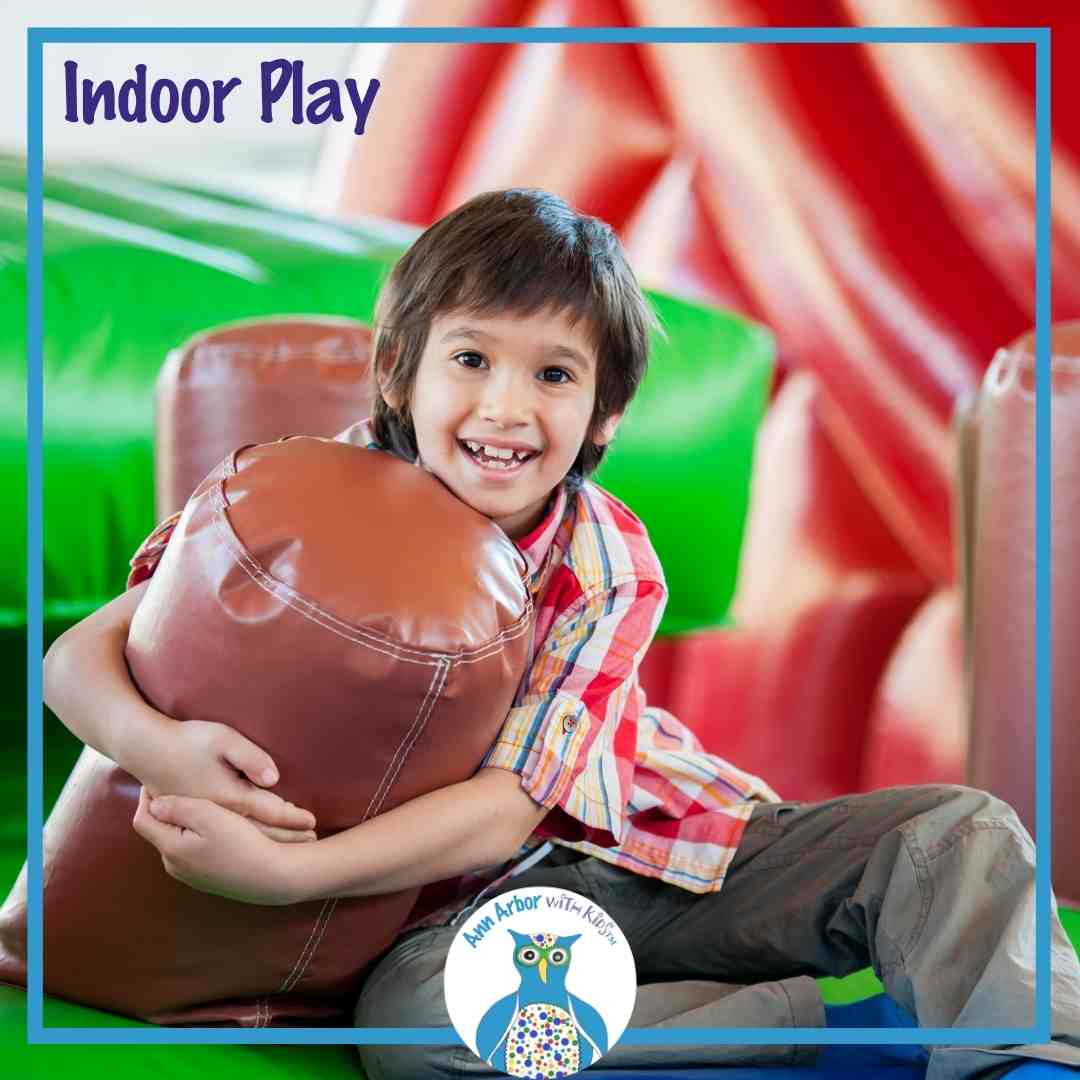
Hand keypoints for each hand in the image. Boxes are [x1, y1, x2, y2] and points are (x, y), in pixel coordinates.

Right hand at [131, 719, 316, 843]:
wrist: (146, 749)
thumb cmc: (188, 740)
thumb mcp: (224, 739)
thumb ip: (250, 758)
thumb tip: (274, 779)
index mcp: (227, 797)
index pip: (268, 812)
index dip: (292, 818)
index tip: (312, 823)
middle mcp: (215, 816)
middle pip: (258, 831)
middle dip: (286, 835)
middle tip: (311, 840)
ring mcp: (201, 822)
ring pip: (242, 838)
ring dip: (268, 841)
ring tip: (292, 845)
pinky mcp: (190, 822)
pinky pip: (223, 837)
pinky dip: (245, 840)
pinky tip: (255, 842)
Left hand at [132, 787, 304, 905]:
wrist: (273, 876)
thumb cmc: (243, 843)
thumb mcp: (210, 816)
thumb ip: (178, 807)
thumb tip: (154, 803)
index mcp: (171, 848)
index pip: (142, 820)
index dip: (145, 797)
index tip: (155, 779)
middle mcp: (174, 865)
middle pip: (159, 830)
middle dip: (165, 809)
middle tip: (180, 787)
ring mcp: (190, 875)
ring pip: (177, 841)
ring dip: (182, 823)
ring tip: (200, 805)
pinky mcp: (207, 879)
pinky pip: (192, 852)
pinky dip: (196, 836)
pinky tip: (217, 827)